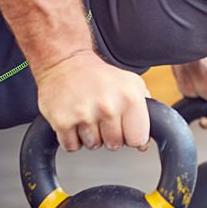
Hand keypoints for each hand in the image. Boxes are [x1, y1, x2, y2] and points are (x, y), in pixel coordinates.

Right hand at [35, 51, 151, 151]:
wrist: (65, 62)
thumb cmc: (99, 76)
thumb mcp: (132, 84)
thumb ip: (144, 112)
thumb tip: (144, 143)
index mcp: (130, 97)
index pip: (138, 139)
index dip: (131, 136)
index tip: (125, 128)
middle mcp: (108, 106)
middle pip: (115, 144)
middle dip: (109, 135)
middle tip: (102, 117)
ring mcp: (84, 114)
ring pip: (93, 145)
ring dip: (89, 136)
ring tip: (87, 115)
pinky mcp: (62, 121)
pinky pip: (72, 146)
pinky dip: (72, 138)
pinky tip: (74, 120)